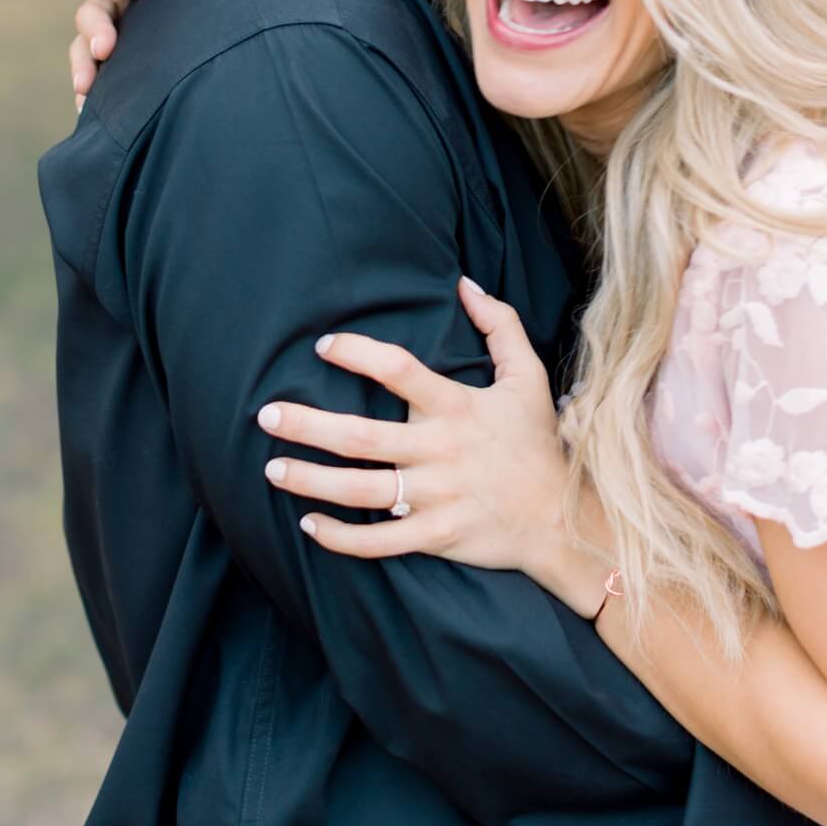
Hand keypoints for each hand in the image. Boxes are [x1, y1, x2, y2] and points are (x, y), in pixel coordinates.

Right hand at [70, 0, 187, 104]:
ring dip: (85, 65)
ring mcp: (111, 21)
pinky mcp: (118, 44)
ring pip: (87, 44)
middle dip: (97, 29)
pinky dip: (92, 90)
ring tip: (85, 89)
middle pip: (94, 11)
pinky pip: (98, 69)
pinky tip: (88, 114)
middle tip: (105, 46)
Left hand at [256, 278, 590, 598]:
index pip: (399, 370)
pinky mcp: (437, 536)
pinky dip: (341, 537)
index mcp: (458, 407)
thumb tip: (465, 284)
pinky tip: (309, 525)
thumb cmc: (536, 443)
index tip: (324, 346)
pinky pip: (379, 541)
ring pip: (361, 491)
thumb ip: (499, 326)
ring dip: (311, 481)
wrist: (561, 518)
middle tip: (265, 415)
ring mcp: (437, 497)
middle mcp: (441, 451)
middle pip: (361, 437)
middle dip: (307, 426)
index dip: (359, 354)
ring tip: (272, 470)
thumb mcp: (528, 377)